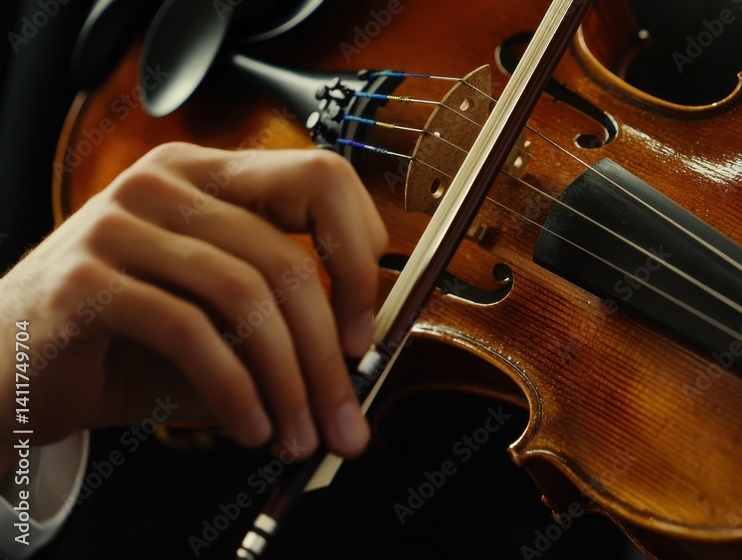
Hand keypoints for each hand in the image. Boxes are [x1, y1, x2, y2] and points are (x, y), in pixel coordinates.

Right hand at [0, 143, 386, 466]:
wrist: (15, 372)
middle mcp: (166, 184)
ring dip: (288, 381)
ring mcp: (119, 222)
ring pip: (246, 295)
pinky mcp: (85, 278)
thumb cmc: (130, 343)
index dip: (359, 252)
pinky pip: (190, 332)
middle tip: (346, 414)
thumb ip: (288, 319)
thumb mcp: (223, 322)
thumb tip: (367, 351)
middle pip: (286, 255)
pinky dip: (234, 389)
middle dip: (328, 351)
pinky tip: (251, 427)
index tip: (368, 327)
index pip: (318, 178)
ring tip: (298, 433)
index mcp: (210, 177)